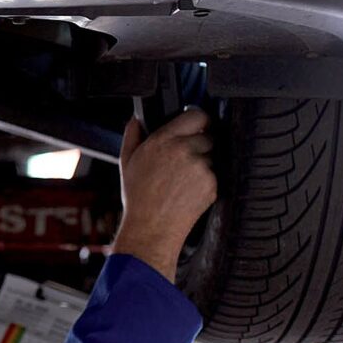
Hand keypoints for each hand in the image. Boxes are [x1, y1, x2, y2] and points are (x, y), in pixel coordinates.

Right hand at [111, 109, 217, 281]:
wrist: (151, 228)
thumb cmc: (138, 198)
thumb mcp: (127, 162)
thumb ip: (132, 134)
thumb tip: (136, 119)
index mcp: (163, 141)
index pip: (196, 115)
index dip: (199, 120)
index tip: (197, 126)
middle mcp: (183, 150)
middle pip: (208, 135)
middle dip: (201, 144)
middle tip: (187, 159)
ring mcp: (200, 167)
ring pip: (213, 156)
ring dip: (204, 163)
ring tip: (184, 179)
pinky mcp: (211, 184)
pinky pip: (215, 175)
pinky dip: (206, 181)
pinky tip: (188, 190)